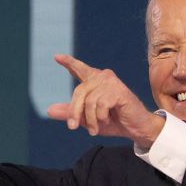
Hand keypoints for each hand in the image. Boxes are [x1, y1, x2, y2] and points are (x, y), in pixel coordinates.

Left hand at [46, 54, 162, 147]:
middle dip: (74, 112)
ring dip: (90, 119)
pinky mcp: (119, 91)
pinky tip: (108, 119)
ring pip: (89, 101)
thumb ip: (70, 113)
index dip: (69, 63)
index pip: (80, 70)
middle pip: (79, 92)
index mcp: (94, 82)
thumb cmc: (113, 121)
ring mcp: (111, 83)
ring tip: (96, 127)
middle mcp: (102, 78)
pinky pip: (100, 105)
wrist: (135, 128)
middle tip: (72, 127)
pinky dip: (100, 117)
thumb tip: (50, 110)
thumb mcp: (87, 119)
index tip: (57, 57)